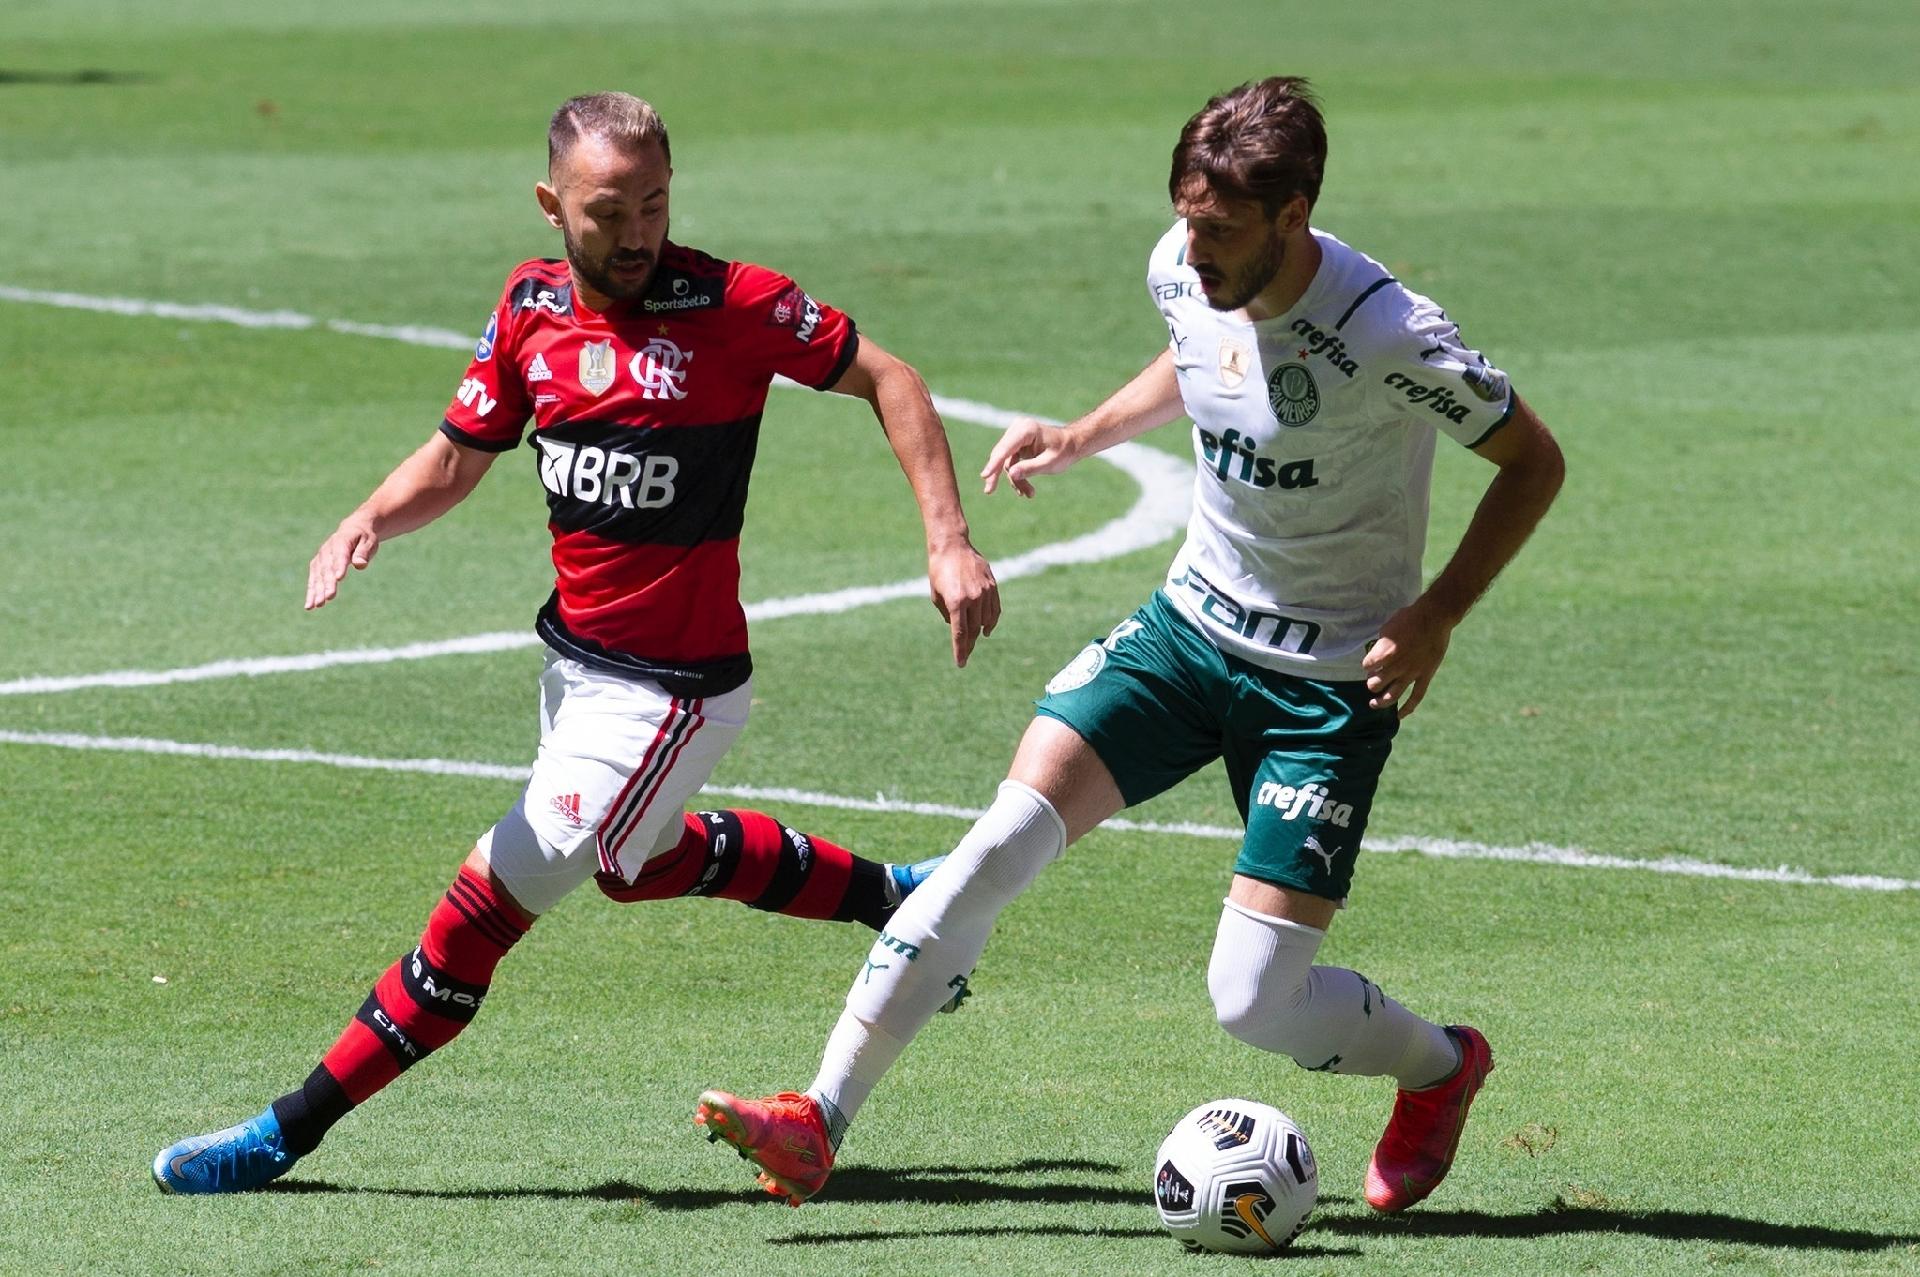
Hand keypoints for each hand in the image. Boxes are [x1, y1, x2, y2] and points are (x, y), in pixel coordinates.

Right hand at [305, 518, 379, 610]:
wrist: (353, 530)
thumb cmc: (364, 538)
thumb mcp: (369, 542)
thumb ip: (363, 553)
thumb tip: (360, 564)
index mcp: (341, 541)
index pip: (340, 555)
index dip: (339, 566)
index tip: (339, 578)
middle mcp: (327, 550)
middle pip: (327, 568)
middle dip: (328, 583)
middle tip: (329, 597)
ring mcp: (320, 558)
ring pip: (317, 576)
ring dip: (317, 591)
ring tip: (318, 605)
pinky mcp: (317, 565)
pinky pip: (313, 580)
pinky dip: (311, 592)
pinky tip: (310, 606)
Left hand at [927, 543, 999, 666]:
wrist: (953, 546)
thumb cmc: (939, 571)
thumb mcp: (937, 595)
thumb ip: (947, 614)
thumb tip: (956, 627)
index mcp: (956, 602)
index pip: (960, 633)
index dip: (960, 650)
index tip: (961, 663)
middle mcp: (973, 598)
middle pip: (973, 629)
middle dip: (969, 644)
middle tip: (965, 653)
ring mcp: (985, 592)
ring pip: (985, 620)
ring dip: (979, 632)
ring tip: (974, 640)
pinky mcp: (992, 586)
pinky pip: (994, 609)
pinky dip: (991, 621)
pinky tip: (986, 629)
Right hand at [981, 417, 1075, 497]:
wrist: (1071, 444)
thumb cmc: (1064, 451)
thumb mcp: (1050, 463)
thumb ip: (1030, 468)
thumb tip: (1011, 474)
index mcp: (1026, 429)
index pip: (1006, 448)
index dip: (994, 463)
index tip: (985, 475)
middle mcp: (1017, 429)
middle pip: (1001, 455)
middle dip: (998, 475)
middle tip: (989, 491)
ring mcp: (1015, 437)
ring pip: (1005, 463)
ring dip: (1015, 480)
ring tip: (1029, 494)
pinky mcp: (1015, 445)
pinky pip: (1010, 463)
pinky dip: (1017, 476)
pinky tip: (1026, 490)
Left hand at [1362, 599, 1455, 716]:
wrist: (1434, 617)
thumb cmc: (1409, 618)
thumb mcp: (1388, 627)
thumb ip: (1381, 644)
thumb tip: (1377, 653)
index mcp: (1384, 652)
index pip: (1367, 665)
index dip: (1367, 665)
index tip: (1370, 663)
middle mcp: (1396, 666)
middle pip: (1376, 684)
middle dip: (1372, 683)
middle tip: (1373, 680)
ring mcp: (1411, 673)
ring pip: (1392, 695)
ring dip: (1380, 702)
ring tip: (1373, 704)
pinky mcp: (1425, 676)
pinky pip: (1415, 697)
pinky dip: (1407, 708)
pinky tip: (1399, 716)